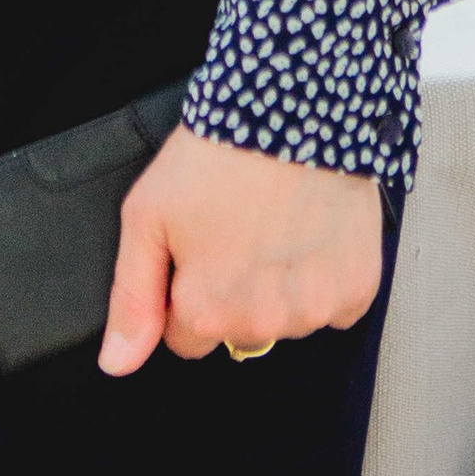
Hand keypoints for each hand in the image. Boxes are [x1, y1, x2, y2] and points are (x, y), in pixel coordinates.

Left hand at [100, 125, 384, 371]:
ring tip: (273, 225)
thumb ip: (133, 298)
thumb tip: (117, 362)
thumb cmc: (219, 156)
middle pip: (238, 331)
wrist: (293, 114)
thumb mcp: (148, 217)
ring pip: (286, 320)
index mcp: (208, 311)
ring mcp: (314, 310)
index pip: (187, 338)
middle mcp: (264, 323)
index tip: (197, 251)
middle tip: (234, 230)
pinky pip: (334, 306)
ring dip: (279, 287)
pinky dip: (323, 278)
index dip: (186, 292)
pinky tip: (309, 234)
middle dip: (231, 291)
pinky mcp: (357, 291)